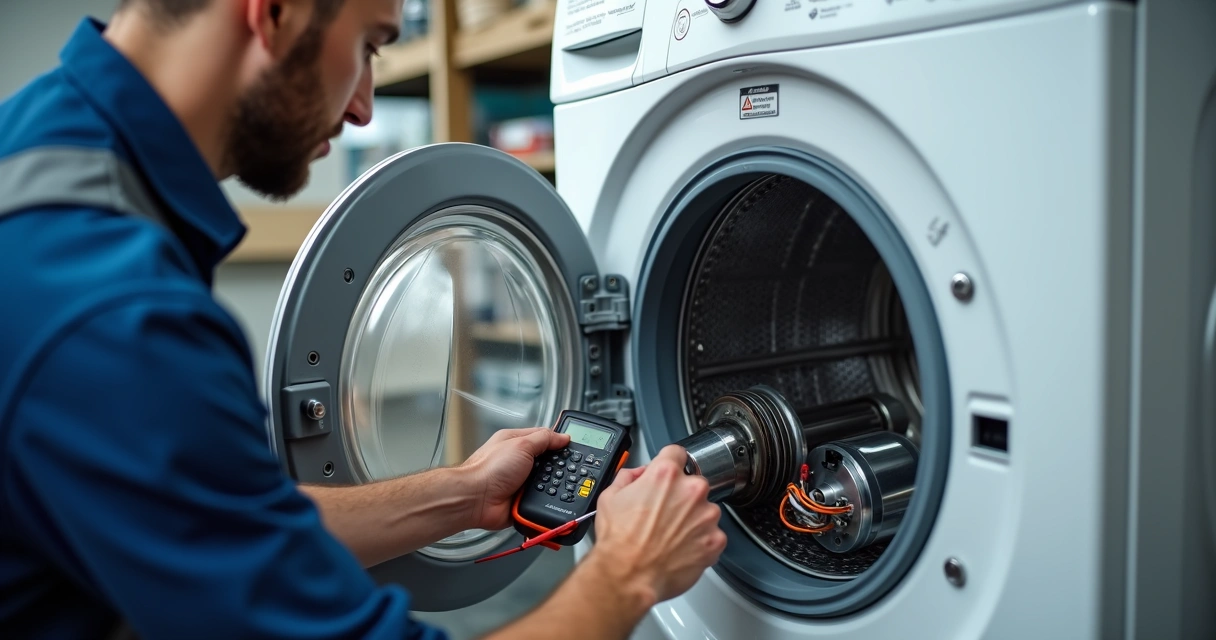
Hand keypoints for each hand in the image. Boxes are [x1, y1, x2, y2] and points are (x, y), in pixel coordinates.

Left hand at [460, 427, 569, 530]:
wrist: (474, 499)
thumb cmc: (488, 469)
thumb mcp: (521, 444)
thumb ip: (544, 438)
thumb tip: (563, 436)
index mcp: (518, 444)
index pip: (546, 439)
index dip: (561, 442)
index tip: (577, 446)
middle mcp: (520, 463)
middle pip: (550, 463)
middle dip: (559, 468)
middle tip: (572, 470)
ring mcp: (521, 483)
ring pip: (548, 484)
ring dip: (553, 487)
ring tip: (559, 487)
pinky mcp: (523, 502)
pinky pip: (542, 503)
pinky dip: (546, 504)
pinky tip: (548, 502)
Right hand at [586, 444, 726, 606]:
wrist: (628, 575)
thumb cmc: (619, 541)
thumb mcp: (610, 496)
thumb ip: (628, 476)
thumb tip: (638, 474)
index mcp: (666, 475)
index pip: (677, 453)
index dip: (670, 463)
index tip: (670, 473)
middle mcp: (690, 491)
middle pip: (693, 483)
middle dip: (681, 496)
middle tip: (664, 514)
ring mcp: (706, 515)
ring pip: (705, 510)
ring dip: (693, 519)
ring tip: (671, 535)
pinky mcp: (715, 540)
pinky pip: (713, 534)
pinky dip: (701, 540)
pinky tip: (681, 548)